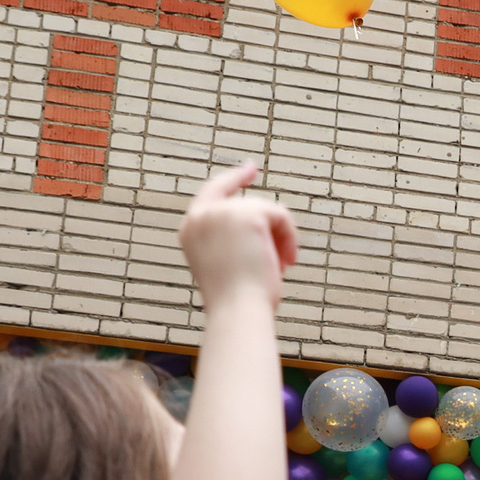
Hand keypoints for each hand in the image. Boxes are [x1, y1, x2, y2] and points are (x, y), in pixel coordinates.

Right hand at [177, 162, 297, 311]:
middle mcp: (200, 215)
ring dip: (280, 239)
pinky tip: (287, 262)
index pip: (212, 193)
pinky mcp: (247, 214)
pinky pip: (280, 216)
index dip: (233, 179)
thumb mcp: (228, 265)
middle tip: (287, 255)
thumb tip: (263, 228)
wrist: (237, 311)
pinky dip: (289, 239)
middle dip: (272, 226)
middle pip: (247, 202)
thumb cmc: (236, 301)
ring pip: (267, 211)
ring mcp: (222, 212)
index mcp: (190, 230)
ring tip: (281, 268)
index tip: (250, 168)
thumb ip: (236, 241)